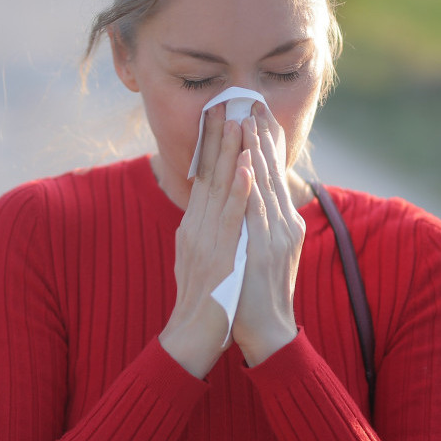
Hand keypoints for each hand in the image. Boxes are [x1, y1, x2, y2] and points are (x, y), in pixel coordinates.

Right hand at [161, 105, 252, 377]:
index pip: (202, 176)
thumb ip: (206, 231)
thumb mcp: (200, 259)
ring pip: (219, 188)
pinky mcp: (219, 255)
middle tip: (226, 102)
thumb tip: (213, 208)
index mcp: (192, 226)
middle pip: (207, 174)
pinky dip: (239, 189)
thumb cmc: (203, 303)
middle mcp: (194, 227)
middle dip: (218, 137)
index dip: (210, 144)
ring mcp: (204, 240)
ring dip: (230, 153)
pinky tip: (248, 167)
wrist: (193, 338)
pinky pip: (231, 217)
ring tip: (239, 121)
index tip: (218, 114)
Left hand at [233, 101, 302, 365]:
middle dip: (263, 136)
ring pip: (265, 184)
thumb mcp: (263, 252)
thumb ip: (261, 225)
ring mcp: (275, 236)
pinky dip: (251, 185)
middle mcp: (284, 225)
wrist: (266, 332)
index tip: (257, 114)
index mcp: (283, 224)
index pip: (274, 175)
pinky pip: (255, 211)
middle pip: (273, 172)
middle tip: (254, 101)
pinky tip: (247, 163)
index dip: (266, 143)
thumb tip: (253, 200)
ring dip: (257, 150)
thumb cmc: (256, 295)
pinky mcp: (264, 249)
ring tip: (248, 119)